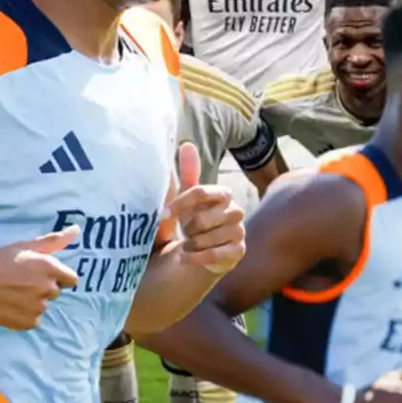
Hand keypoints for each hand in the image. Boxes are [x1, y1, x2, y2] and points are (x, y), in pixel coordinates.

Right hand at [0, 226, 80, 329]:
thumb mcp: (26, 246)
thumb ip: (54, 240)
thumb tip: (76, 230)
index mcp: (50, 268)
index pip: (71, 280)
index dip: (59, 278)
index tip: (44, 276)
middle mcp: (47, 288)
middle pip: (55, 292)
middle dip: (43, 288)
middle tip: (21, 282)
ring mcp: (38, 307)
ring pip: (42, 307)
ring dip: (33, 303)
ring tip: (12, 293)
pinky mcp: (27, 322)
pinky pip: (33, 321)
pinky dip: (24, 316)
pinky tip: (9, 305)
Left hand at [166, 143, 244, 274]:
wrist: (199, 253)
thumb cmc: (192, 221)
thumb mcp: (185, 198)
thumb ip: (187, 173)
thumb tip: (187, 144)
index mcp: (222, 194)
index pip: (201, 192)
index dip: (179, 204)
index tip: (162, 215)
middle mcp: (236, 211)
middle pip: (205, 218)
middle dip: (189, 228)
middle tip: (185, 232)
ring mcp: (239, 232)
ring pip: (210, 238)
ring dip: (192, 244)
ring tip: (189, 244)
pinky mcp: (238, 252)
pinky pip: (215, 255)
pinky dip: (196, 258)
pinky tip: (186, 258)